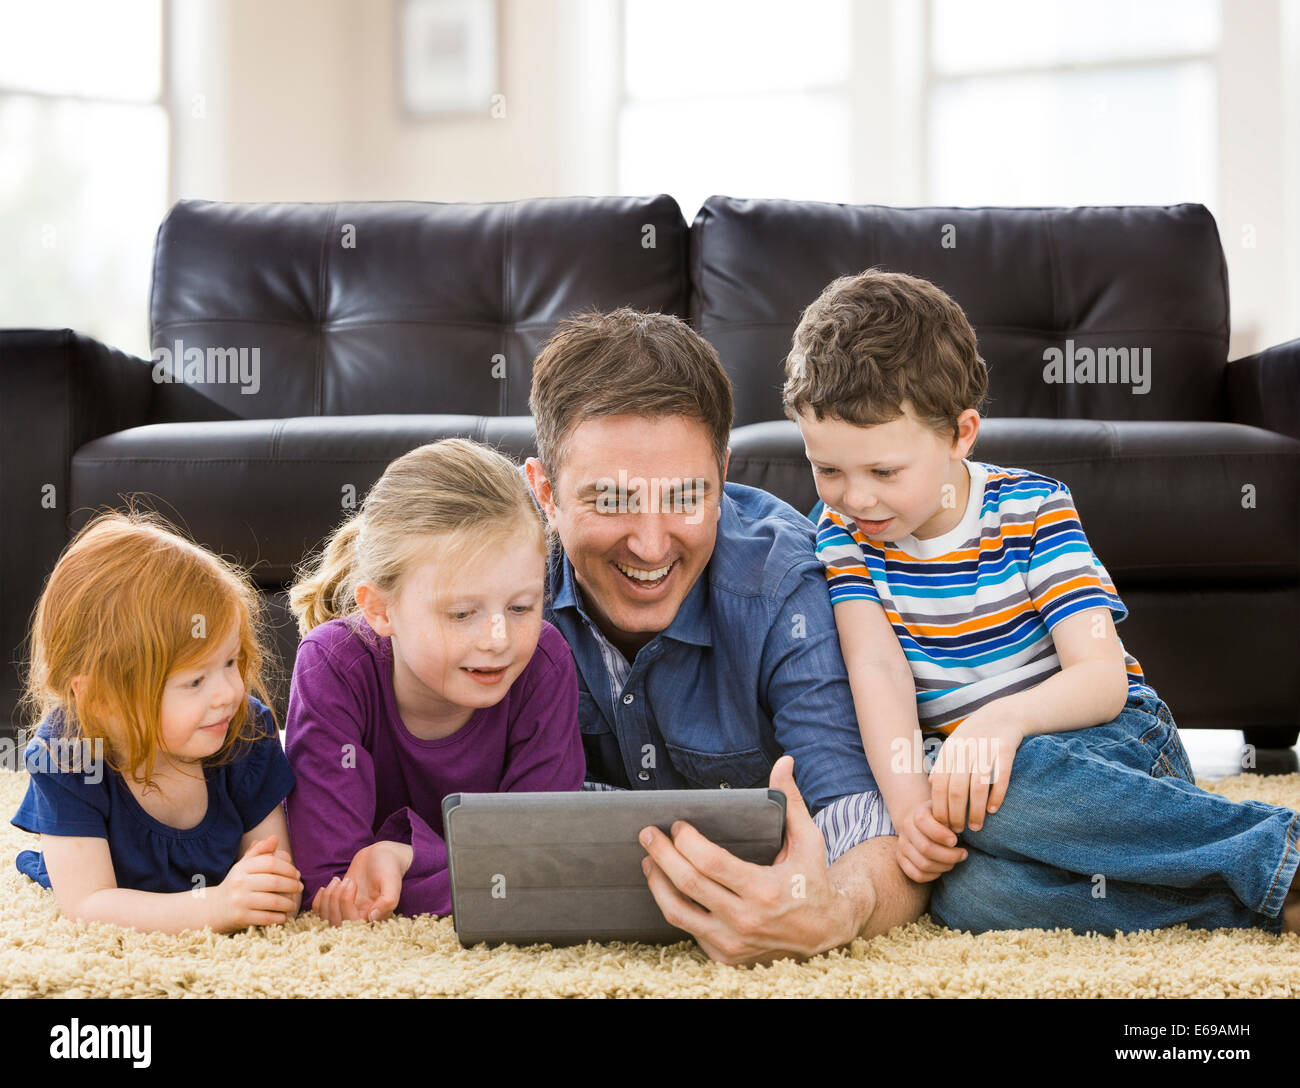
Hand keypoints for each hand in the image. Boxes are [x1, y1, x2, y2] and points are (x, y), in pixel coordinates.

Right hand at [210, 834, 302, 931]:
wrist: (214, 909)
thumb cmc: (236, 884)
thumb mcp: (244, 866)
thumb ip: (260, 852)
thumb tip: (274, 838)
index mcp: (242, 868)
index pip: (271, 863)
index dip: (288, 868)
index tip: (297, 874)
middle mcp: (239, 883)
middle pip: (275, 882)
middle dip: (292, 885)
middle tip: (299, 887)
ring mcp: (239, 901)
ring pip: (273, 901)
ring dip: (288, 903)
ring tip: (293, 904)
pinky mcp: (240, 917)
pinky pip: (266, 917)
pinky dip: (279, 917)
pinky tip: (283, 916)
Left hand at [312, 841, 410, 925]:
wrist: (381, 855)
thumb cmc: (389, 867)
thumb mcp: (392, 882)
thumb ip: (388, 901)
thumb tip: (371, 918)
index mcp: (374, 917)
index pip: (351, 923)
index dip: (346, 904)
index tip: (352, 882)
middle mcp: (360, 918)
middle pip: (336, 923)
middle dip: (335, 899)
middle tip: (346, 880)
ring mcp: (347, 912)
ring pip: (326, 918)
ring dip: (327, 897)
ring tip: (338, 880)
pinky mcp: (338, 905)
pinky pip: (320, 912)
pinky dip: (319, 901)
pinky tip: (327, 887)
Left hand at [638, 755, 858, 964]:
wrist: (824, 932)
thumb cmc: (812, 879)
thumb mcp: (808, 840)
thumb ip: (791, 800)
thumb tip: (785, 761)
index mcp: (764, 890)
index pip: (711, 863)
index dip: (687, 842)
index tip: (678, 825)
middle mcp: (746, 920)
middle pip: (688, 884)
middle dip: (661, 854)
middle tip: (648, 834)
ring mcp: (733, 942)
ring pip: (678, 912)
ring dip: (656, 883)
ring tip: (648, 861)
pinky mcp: (725, 954)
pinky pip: (689, 929)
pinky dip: (674, 906)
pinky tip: (667, 887)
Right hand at [895, 799, 967, 883]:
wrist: (920, 821)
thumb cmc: (941, 817)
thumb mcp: (947, 810)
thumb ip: (954, 816)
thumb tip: (963, 828)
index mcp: (917, 812)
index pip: (923, 822)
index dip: (941, 834)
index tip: (955, 841)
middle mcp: (906, 828)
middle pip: (926, 848)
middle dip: (950, 855)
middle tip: (964, 854)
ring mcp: (902, 844)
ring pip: (922, 864)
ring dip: (944, 866)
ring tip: (955, 861)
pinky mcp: (901, 858)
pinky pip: (916, 874)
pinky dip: (932, 875)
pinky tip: (942, 868)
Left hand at [929, 708, 1024, 834]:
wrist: (1003, 714)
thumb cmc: (975, 735)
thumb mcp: (954, 745)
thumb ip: (942, 763)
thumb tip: (930, 784)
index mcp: (950, 751)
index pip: (938, 785)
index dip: (939, 808)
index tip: (942, 825)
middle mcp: (965, 751)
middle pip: (956, 790)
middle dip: (955, 815)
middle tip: (958, 831)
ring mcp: (985, 750)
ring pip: (977, 788)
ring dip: (975, 811)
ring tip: (976, 827)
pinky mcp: (1005, 750)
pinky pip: (1000, 778)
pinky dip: (996, 796)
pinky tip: (993, 810)